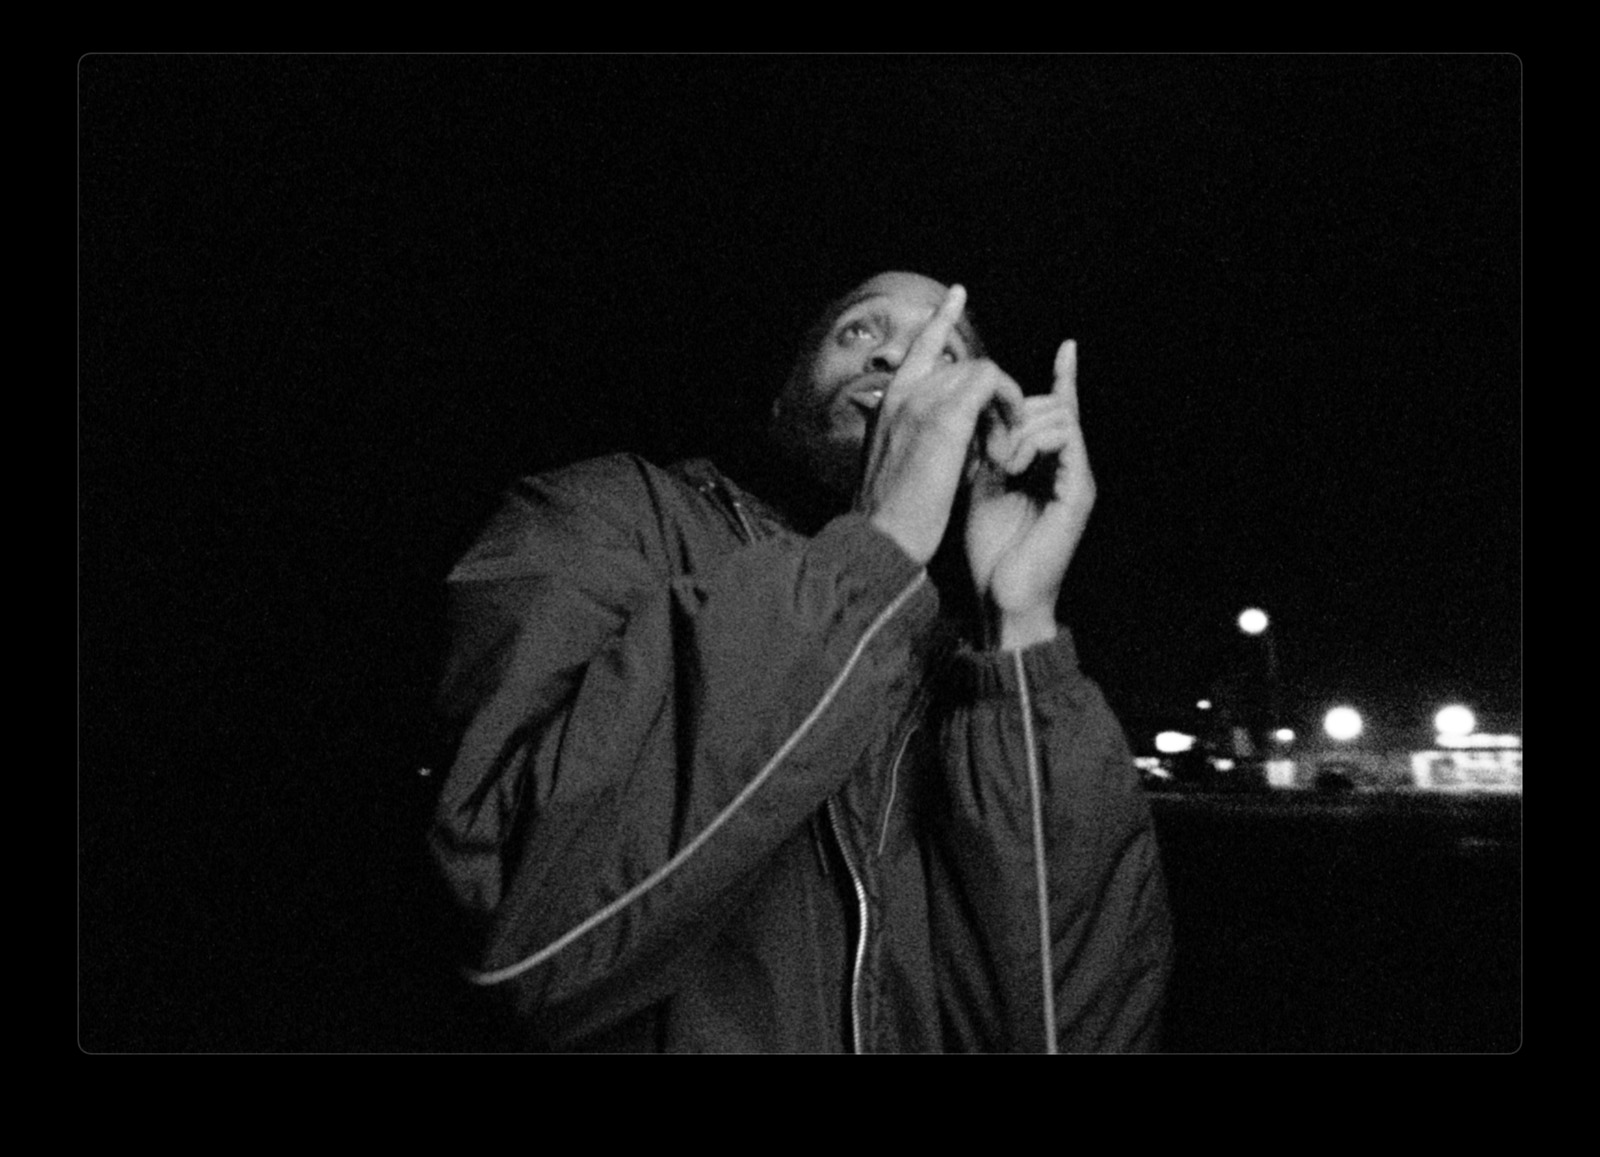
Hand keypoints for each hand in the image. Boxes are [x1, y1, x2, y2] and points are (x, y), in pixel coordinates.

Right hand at [857, 286, 1025, 565]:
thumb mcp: (894, 465)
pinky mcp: (944, 416)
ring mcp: (921, 400)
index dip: (940, 319)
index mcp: (887, 403)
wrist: (880, 537)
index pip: (919, 348)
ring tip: (1002, 449)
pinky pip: (991, 382)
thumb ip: (914, 437)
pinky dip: (1007, 406)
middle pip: (961, 363)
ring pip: (981, 371)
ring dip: (1003, 405)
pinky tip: (1006, 440)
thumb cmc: (891, 516)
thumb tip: (947, 431)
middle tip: (1003, 434)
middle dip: (992, 390)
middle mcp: (901, 392)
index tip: (957, 294)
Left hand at [964, 340, 1094, 649]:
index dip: (1062, 378)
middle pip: (1053, 406)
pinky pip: (1066, 439)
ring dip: (1021, 428)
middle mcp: (1070, 466)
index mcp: (1050, 465)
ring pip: (1059, 415)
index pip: (1057, 409)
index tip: (1068, 345)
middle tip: (989, 446)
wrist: (1002, 597)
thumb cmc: (990, 550)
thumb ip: (988, 451)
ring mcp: (1078, 477)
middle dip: (1017, 410)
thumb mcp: (983, 486)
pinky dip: (1033, 443)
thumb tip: (976, 416)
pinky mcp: (1079, 492)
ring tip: (998, 462)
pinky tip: (1011, 463)